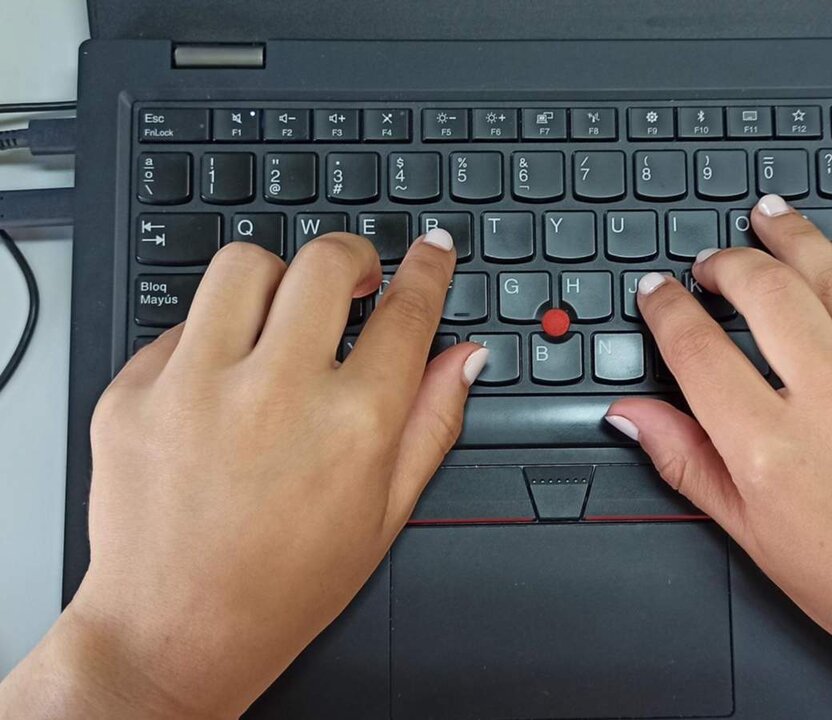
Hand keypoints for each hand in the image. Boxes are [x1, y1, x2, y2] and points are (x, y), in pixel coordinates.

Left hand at [0, 230, 486, 718]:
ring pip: (243, 267)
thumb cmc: (284, 584)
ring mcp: (196, 387)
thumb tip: (464, 358)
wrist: (175, 629)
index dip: (426, 271)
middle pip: (324, 264)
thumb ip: (432, 423)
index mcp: (352, 425)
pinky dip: (211, 338)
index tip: (430, 252)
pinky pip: (181, 324)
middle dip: (352, 257)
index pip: (406, 312)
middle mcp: (276, 393)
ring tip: (280, 317)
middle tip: (354, 277)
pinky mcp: (134, 393)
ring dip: (275, 280)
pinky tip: (221, 383)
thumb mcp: (384, 513)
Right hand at [607, 194, 831, 717]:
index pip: (697, 349)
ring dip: (795, 237)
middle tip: (713, 262)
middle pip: (766, 290)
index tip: (659, 294)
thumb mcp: (754, 536)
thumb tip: (632, 416)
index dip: (667, 308)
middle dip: (727, 261)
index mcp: (772, 453)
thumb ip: (687, 461)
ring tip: (770, 218)